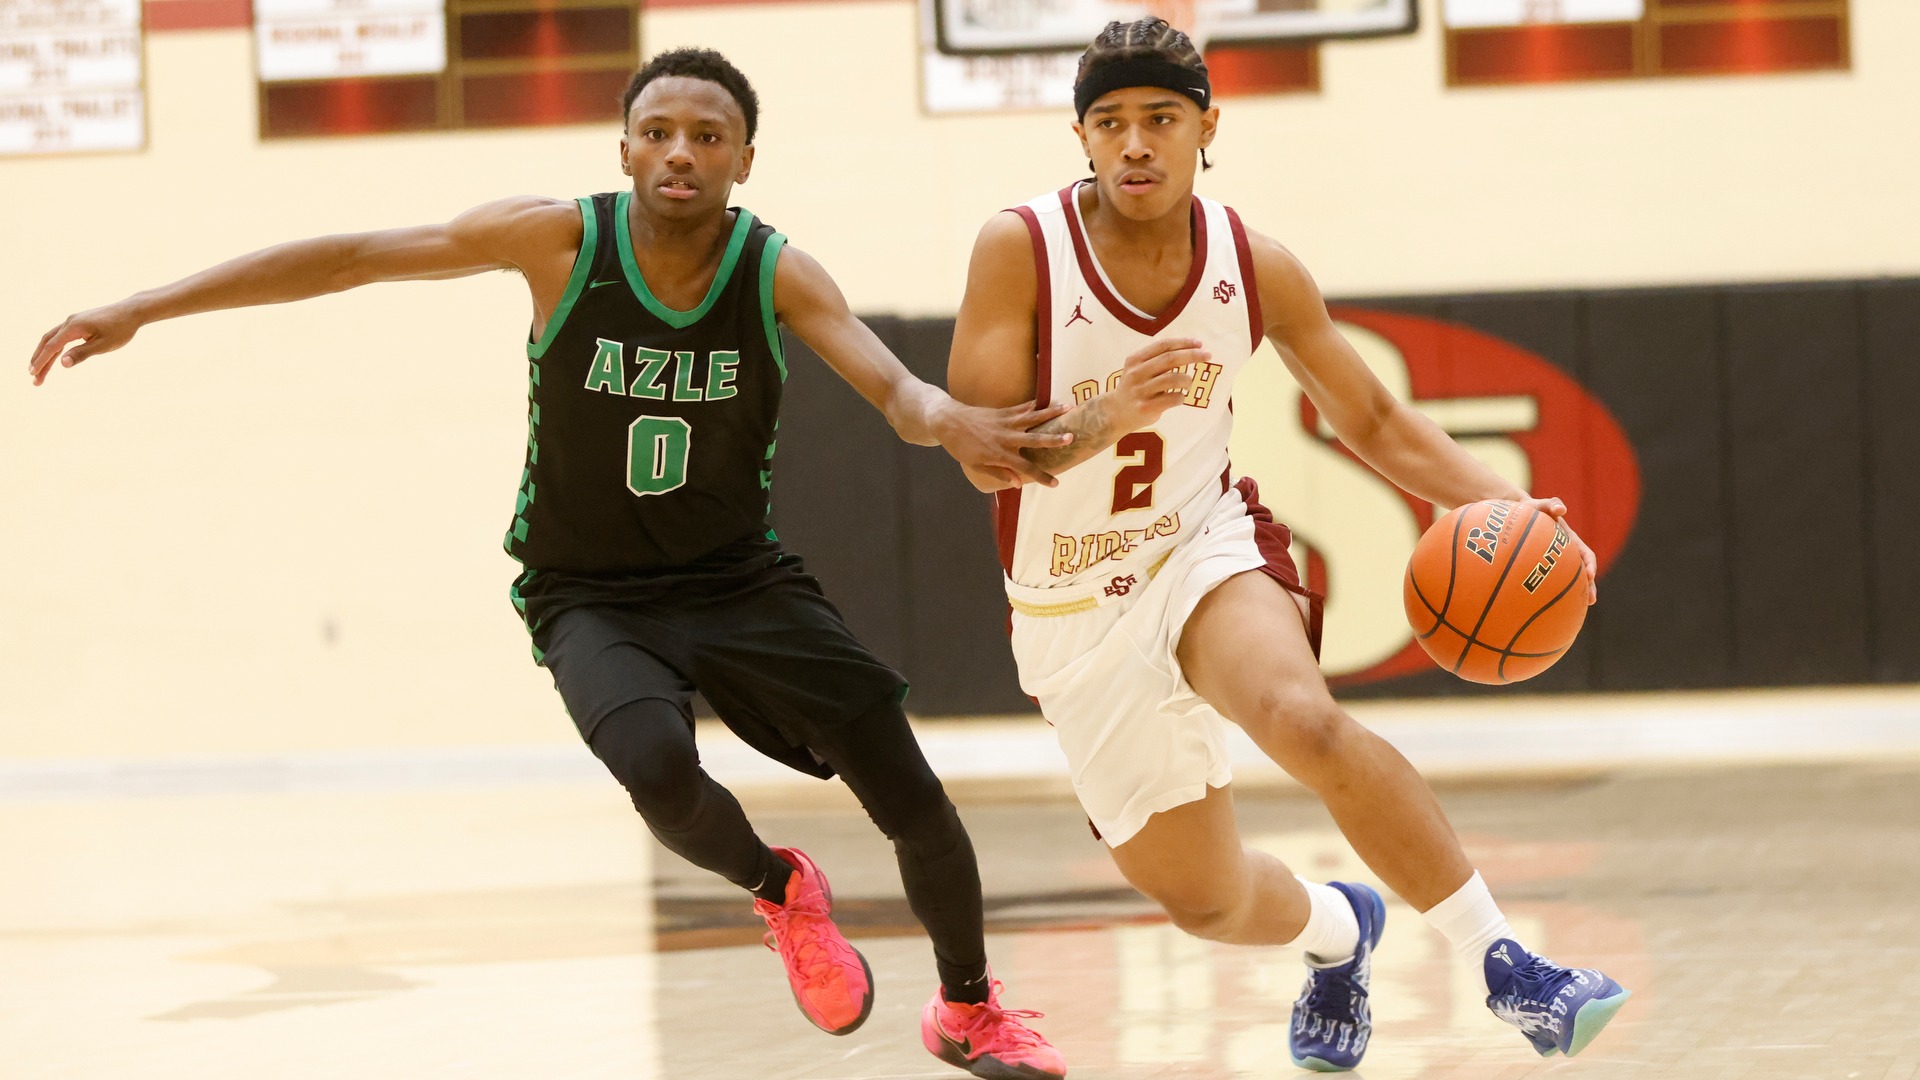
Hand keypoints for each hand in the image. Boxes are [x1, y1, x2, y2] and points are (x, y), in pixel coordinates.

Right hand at [29, 302, 143, 385]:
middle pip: (47, 342)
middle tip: (33, 378)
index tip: (33, 374)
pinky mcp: (79, 322)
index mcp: (73, 327)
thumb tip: (62, 364)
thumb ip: (82, 354)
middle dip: (39, 360)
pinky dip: (55, 347)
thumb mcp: (103, 345)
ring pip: (53, 338)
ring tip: (39, 370)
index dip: (41, 361)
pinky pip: (61, 336)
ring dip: (45, 354)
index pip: (52, 347)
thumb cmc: (120, 329)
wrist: (131, 311)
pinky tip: (53, 357)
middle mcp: (69, 322)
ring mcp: (73, 321)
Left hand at [934, 398, 1073, 487]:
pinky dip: (1037, 405)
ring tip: (1070, 408)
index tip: (1055, 483)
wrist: (947, 421)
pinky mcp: (1003, 411)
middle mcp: (1006, 437)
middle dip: (1054, 439)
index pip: (1025, 467)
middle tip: (1071, 437)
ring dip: (1052, 413)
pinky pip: (1023, 407)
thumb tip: (1018, 482)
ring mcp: (1005, 422)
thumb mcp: (976, 465)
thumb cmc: (961, 447)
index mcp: (999, 454)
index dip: (1041, 476)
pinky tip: (1051, 402)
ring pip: (1033, 417)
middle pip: (1034, 439)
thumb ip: (998, 472)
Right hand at [1110, 337, 1210, 430]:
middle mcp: (1136, 373)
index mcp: (1135, 359)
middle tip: (1208, 356)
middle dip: (1192, 355)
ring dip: (1187, 379)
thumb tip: (1191, 348)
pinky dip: (1182, 396)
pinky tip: (1179, 397)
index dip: (1183, 342)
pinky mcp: (1146, 407)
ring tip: (1188, 383)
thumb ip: (1158, 359)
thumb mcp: (1138, 368)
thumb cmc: (1136, 387)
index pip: (1163, 345)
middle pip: (1170, 359)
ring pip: (1174, 379)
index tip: (1200, 343)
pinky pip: (1173, 398)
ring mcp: (1141, 391)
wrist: (1116, 412)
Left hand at [1520, 496, 1597, 604]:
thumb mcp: (1540, 505)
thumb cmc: (1530, 510)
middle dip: (1588, 586)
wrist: (1517, 515)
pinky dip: (1552, 593)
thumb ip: (1550, 504)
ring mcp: (1555, 561)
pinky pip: (1550, 581)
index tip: (1590, 574)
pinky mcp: (1542, 566)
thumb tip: (1561, 509)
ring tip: (1575, 609)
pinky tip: (1543, 606)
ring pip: (1568, 579)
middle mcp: (1566, 553)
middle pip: (1582, 572)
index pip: (1586, 554)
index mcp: (1570, 540)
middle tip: (1591, 600)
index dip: (1590, 564)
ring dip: (1574, 593)